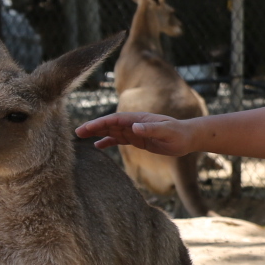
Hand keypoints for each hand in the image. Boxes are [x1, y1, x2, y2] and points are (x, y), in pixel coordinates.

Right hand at [75, 111, 190, 155]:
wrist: (188, 137)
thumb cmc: (179, 134)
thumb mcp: (166, 131)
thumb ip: (151, 128)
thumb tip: (134, 127)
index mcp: (138, 119)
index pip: (115, 120)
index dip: (100, 123)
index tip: (86, 128)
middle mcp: (134, 123)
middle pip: (109, 124)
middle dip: (93, 127)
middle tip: (76, 132)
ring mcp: (135, 131)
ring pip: (112, 131)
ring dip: (97, 133)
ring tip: (81, 137)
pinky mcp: (138, 139)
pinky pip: (119, 139)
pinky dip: (108, 141)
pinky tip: (98, 146)